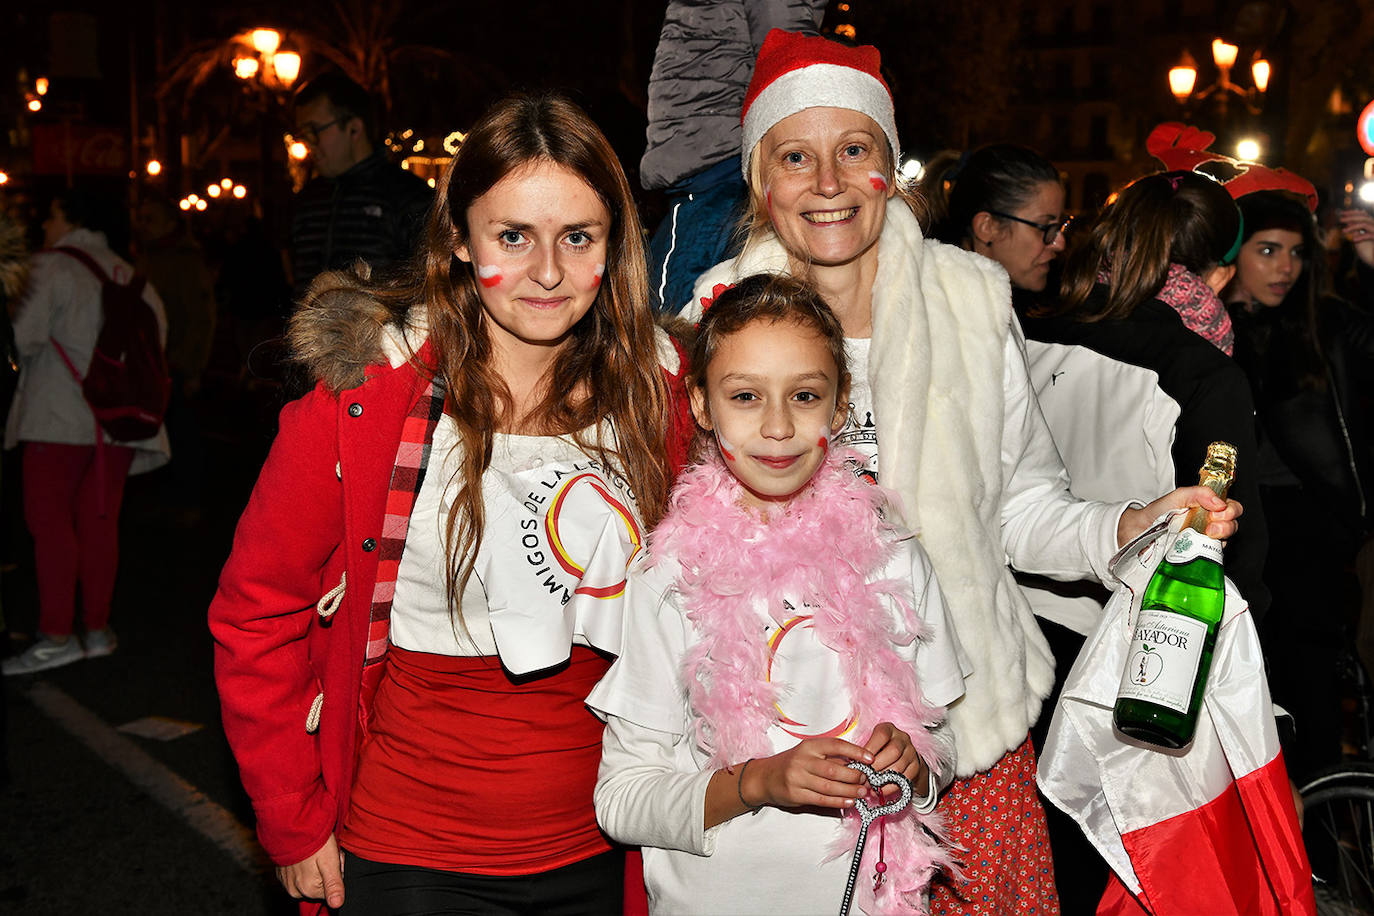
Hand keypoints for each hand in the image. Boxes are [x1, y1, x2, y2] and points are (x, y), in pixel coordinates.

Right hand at [276, 834, 344, 908]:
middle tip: (326, 855)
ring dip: (315, 869)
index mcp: (308, 890)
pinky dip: (304, 867)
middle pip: (320, 886)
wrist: (289, 826)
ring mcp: (286, 883)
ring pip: (310, 881)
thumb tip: (337, 905)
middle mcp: (295, 891)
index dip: (337, 873)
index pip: (332, 890)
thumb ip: (333, 885)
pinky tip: (306, 855)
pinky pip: (298, 876)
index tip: (333, 860)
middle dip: (326, 871)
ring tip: (316, 853)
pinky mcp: (281, 875)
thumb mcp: (329, 861)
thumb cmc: (312, 841)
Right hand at [742, 737, 875, 810]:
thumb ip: (830, 757)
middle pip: (834, 769)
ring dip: (849, 791)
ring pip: (829, 786)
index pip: (836, 745)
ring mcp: (797, 778)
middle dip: (854, 776)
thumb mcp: (809, 753)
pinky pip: (821, 799)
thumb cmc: (792, 764)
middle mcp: (802, 760)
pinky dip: (837, 802)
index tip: (871, 759)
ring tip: (863, 793)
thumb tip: (858, 763)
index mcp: (809, 746)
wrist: (765, 777)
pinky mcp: (795, 795)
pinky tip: (849, 802)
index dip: (856, 751)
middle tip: (868, 780)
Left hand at [865, 721, 930, 798]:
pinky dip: (891, 787)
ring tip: (869, 786)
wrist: (900, 756)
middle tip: (864, 777)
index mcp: (889, 729)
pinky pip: (905, 779)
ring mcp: (911, 752)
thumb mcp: (870, 743)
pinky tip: (880, 790)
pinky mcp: (916, 766)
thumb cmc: (878, 749)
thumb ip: (861, 750)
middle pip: (893, 751)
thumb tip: (849, 764)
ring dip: (882, 779)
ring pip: (899, 766)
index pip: (882, 735)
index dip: (870, 748)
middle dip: (876, 767)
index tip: (860, 761)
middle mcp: (902, 738)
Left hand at [1118, 486, 1241, 546]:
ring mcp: (1204, 541)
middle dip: (1227, 524)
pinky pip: (1213, 555)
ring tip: (1207, 534)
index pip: (1231, 508)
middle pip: (1232, 525)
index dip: (1231, 509)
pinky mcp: (1198, 555)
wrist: (1138, 532)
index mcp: (1207, 509)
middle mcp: (1209, 525)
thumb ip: (1197, 493)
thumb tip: (1219, 502)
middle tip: (1212, 525)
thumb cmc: (1158, 514)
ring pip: (1226, 540)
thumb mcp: (1177, 497)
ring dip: (1221, 536)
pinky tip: (1202, 547)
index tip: (1218, 511)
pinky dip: (1212, 552)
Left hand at [1339, 209, 1373, 267]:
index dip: (1353, 213)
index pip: (1363, 214)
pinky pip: (1369, 235)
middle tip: (1340, 219)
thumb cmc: (1369, 250)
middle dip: (1351, 217)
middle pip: (1364, 217)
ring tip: (1343, 231)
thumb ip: (1356, 231)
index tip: (1342, 213)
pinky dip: (1361, 237)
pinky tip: (1353, 240)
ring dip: (1353, 227)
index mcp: (1372, 224)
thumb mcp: (1361, 238)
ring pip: (1365, 225)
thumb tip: (1348, 223)